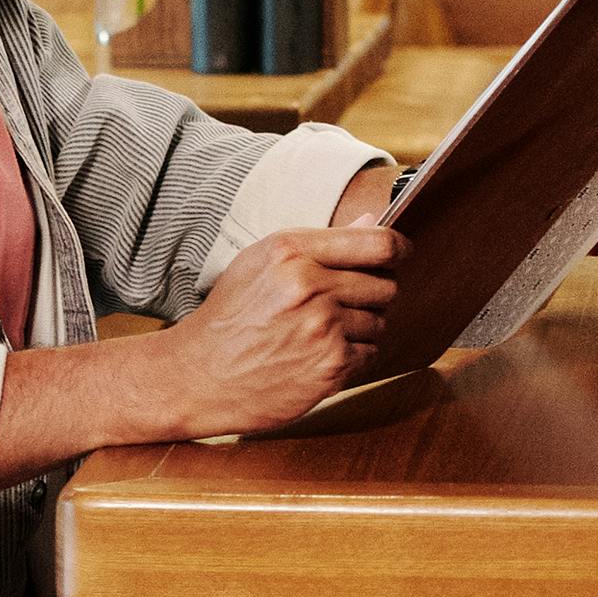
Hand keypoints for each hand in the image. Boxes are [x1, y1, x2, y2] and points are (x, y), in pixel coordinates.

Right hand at [149, 220, 403, 434]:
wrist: (198, 375)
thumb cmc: (230, 316)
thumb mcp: (261, 262)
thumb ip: (320, 242)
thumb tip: (373, 221)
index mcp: (292, 251)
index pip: (378, 242)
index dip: (398, 249)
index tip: (399, 256)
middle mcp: (310, 286)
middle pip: (385, 285)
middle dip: (370, 296)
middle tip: (338, 306)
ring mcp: (323, 328)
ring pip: (379, 322)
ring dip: (360, 329)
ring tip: (318, 333)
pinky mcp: (330, 367)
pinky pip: (370, 354)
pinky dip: (350, 358)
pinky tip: (316, 356)